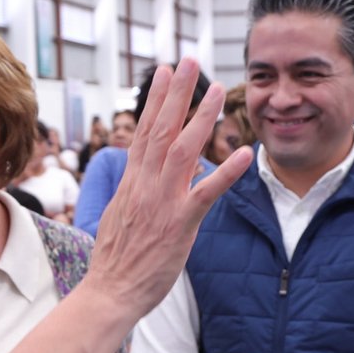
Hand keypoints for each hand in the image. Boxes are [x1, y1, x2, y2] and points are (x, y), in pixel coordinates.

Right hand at [85, 59, 251, 315]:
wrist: (109, 292)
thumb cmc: (115, 261)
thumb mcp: (119, 215)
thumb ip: (136, 191)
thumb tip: (145, 174)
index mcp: (132, 182)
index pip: (144, 131)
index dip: (155, 99)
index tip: (164, 71)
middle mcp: (145, 185)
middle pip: (161, 128)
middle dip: (177, 92)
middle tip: (189, 60)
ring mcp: (162, 202)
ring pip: (183, 150)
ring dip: (202, 118)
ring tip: (219, 90)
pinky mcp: (180, 224)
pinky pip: (206, 194)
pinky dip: (225, 173)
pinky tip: (245, 154)